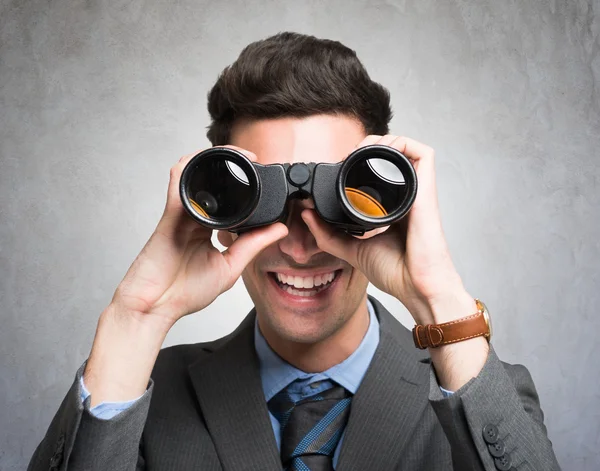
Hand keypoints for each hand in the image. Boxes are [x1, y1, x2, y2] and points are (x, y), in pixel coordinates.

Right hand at [112, 145, 287, 329]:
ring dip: (214, 160)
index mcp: (209, 229)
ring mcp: (182, 214)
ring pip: (196, 174)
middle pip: (212, 182)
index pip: (229, 200)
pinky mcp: (170, 214)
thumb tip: (280, 230)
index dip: (245, 188)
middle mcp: (195, 217)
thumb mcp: (230, 266)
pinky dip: (191, 167)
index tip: (264, 181)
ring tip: (238, 155)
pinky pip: (179, 183)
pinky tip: (206, 160)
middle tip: (254, 160)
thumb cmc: (185, 291)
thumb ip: (253, 245)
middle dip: (232, 166)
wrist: (155, 306)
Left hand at [301, 135, 473, 325]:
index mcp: (390, 207)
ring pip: (406, 149)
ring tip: (364, 148)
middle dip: (370, 146)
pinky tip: (383, 150)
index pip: (378, 173)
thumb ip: (329, 234)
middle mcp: (404, 196)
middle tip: (349, 154)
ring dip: (385, 140)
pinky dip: (403, 143)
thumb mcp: (352, 249)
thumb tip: (307, 214)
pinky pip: (424, 154)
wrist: (416, 286)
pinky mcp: (426, 189)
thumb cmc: (395, 271)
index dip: (360, 161)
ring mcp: (416, 191)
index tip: (340, 164)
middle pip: (392, 156)